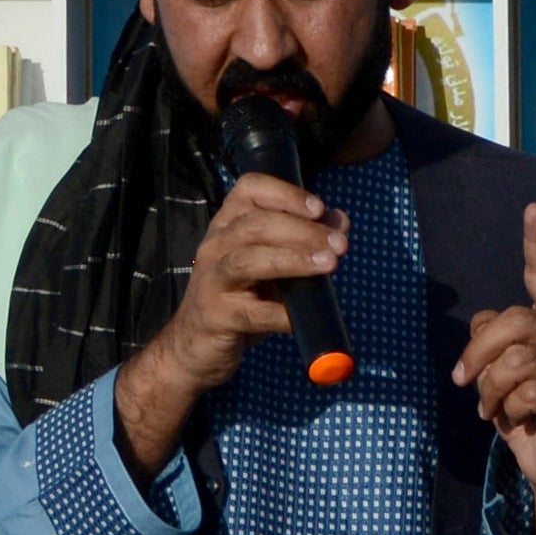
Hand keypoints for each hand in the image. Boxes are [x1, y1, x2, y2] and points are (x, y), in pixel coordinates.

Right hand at [114, 172, 346, 471]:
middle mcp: (215, 245)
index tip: (319, 208)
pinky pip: (253, 312)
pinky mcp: (216, 316)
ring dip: (293, 260)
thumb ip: (305, 240)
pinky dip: (282, 314)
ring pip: (249, 260)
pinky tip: (301, 318)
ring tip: (328, 265)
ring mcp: (212, 280)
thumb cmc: (242, 299)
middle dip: (303, 231)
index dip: (286, 193)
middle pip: (257, 224)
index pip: (250, 189)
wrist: (196, 345)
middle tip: (339, 245)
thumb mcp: (273, 264)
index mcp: (228, 225)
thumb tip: (339, 221)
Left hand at [454, 204, 535, 534]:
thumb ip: (492, 342)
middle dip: (478, 352)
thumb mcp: (498, 373)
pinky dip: (509, 409)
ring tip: (492, 408)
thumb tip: (483, 328)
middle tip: (464, 381)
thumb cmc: (523, 410)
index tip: (532, 209)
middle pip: (515, 321)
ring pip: (516, 360)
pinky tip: (513, 420)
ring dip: (491, 390)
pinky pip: (529, 391)